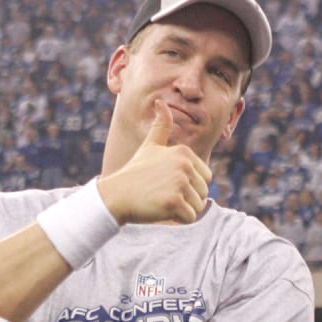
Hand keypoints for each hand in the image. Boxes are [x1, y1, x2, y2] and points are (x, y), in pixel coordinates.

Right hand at [97, 99, 211, 224]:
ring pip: (198, 207)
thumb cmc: (135, 173)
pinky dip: (178, 219)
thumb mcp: (150, 146)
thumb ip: (161, 125)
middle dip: (188, 200)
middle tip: (164, 194)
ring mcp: (179, 183)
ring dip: (182, 210)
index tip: (168, 184)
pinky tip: (161, 210)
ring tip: (162, 201)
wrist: (116, 195)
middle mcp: (184, 165)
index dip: (190, 186)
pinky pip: (189, 217)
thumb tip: (162, 101)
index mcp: (184, 152)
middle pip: (203, 193)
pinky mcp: (174, 201)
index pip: (206, 178)